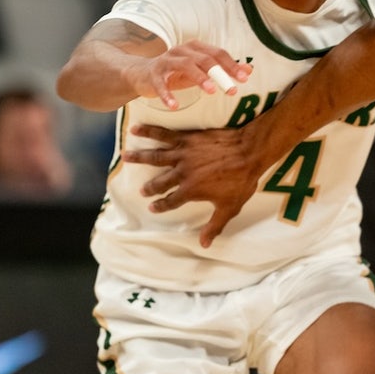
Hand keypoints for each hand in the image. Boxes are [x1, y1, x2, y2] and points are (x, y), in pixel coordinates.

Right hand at [121, 124, 262, 246]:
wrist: (250, 151)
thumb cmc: (242, 180)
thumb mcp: (230, 207)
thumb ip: (215, 226)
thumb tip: (204, 245)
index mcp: (191, 190)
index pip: (171, 201)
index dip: (161, 205)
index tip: (152, 207)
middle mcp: (182, 174)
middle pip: (160, 181)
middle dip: (150, 187)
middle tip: (142, 190)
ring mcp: (183, 155)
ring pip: (155, 156)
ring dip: (139, 157)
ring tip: (125, 156)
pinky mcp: (187, 139)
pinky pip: (164, 134)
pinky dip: (149, 131)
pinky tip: (136, 129)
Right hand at [125, 40, 250, 109]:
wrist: (142, 74)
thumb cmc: (177, 72)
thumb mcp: (202, 71)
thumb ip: (223, 70)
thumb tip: (249, 69)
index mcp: (196, 48)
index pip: (218, 54)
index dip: (231, 65)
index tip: (244, 79)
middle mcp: (181, 51)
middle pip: (204, 59)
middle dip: (220, 73)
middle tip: (231, 89)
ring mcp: (166, 60)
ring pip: (185, 66)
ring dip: (199, 78)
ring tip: (211, 91)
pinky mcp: (152, 74)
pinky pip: (160, 84)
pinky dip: (167, 94)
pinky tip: (174, 106)